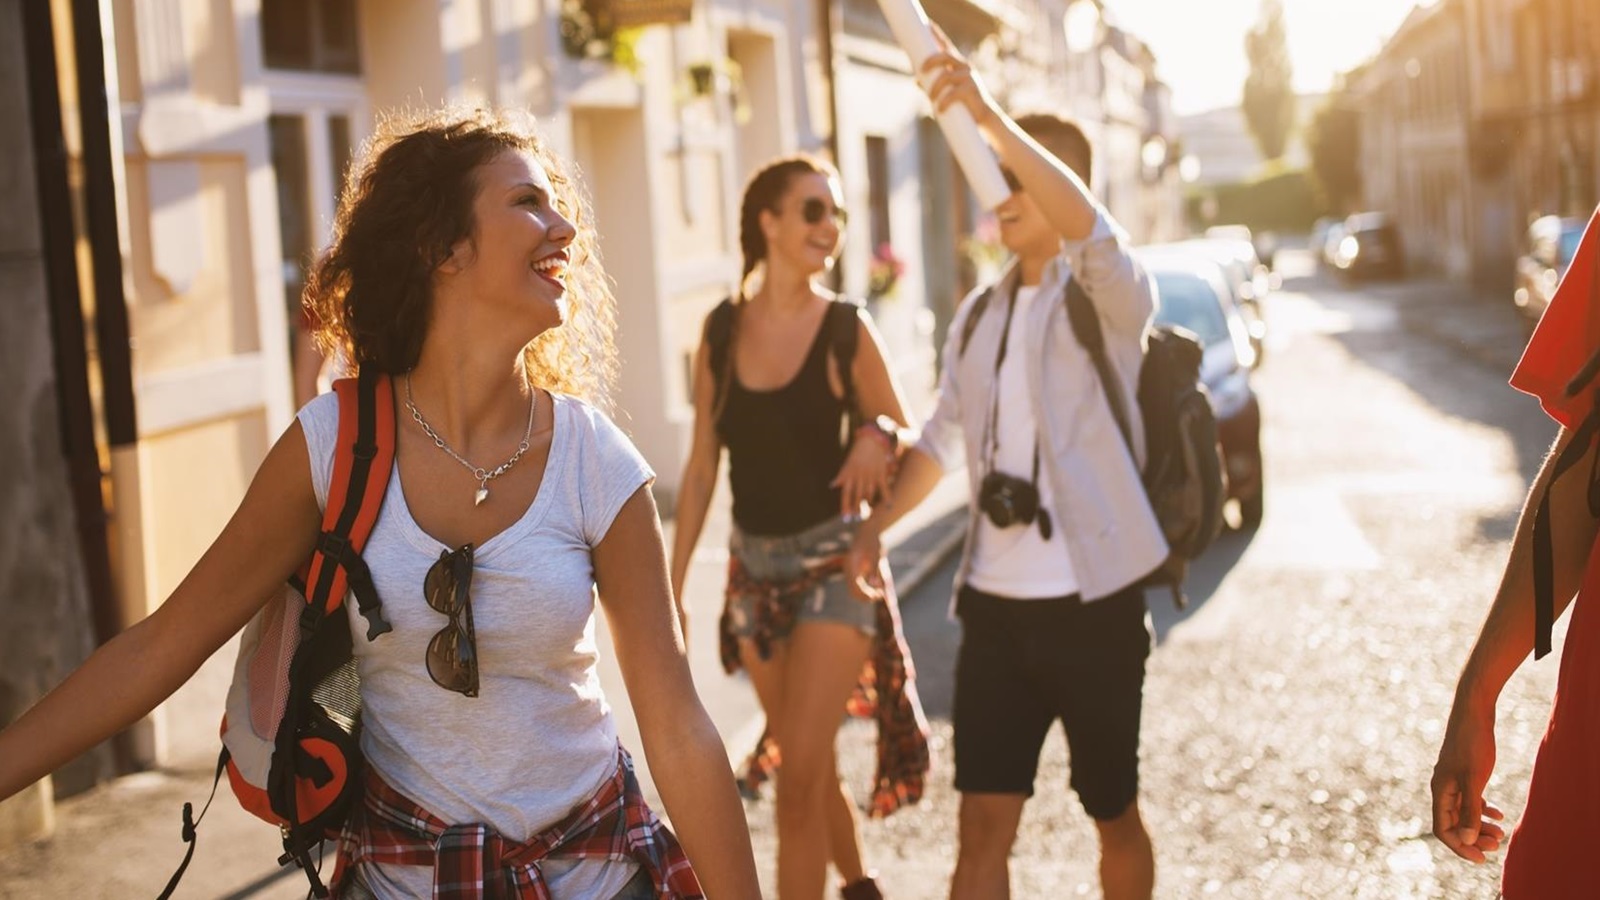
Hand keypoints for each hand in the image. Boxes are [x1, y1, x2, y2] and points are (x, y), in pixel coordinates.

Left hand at [832, 433, 894, 518]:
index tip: (845, 517)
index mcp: (849, 473)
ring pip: (869, 494)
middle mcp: (860, 476)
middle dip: (856, 508)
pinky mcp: (881, 473)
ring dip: (867, 505)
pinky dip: (886, 497)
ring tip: (866, 515)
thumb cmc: (858, 452)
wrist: (872, 439)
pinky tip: (888, 506)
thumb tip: (832, 486)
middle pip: (857, 496)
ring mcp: (871, 475)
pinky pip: (883, 487)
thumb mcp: (848, 463)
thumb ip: (842, 476)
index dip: (845, 506)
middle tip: (855, 519)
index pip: (846, 493)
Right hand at [846, 526, 885, 603]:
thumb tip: (876, 585)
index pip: (855, 586)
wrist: (868, 530)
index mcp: (850, 565)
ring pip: (855, 589)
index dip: (866, 594)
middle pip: (853, 590)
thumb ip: (874, 570)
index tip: (879, 596)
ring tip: (881, 594)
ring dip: (867, 594)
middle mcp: (848, 569)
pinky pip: (859, 585)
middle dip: (866, 597)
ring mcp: (851, 571)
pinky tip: (878, 589)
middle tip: (880, 597)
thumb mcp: (876, 554)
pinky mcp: (856, 571)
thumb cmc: (872, 541)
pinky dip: (867, 589)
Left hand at [919, 24, 1000, 130]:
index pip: (946, 46)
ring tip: (931, 100)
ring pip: (946, 76)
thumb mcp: (946, 91)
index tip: (928, 24)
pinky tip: (939, 110)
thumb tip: (917, 80)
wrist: (982, 116)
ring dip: (935, 89)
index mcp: (957, 64)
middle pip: (945, 56)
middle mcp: (964, 66)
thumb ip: (932, 84)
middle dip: (931, 61)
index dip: (937, 35)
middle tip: (920, 70)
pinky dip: (943, 102)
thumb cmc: (962, 102)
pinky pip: (953, 93)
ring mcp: (968, 77)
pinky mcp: (971, 89)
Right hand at [1430, 700, 1506, 862]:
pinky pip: (1470, 800)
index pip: (1443, 829)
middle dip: (1474, 838)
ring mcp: (1453, 781)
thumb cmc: (1472, 744)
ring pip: (1464, 812)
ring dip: (1480, 826)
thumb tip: (1466, 839)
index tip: (1481, 858)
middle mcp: (1443, 788)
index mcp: (1440, 791)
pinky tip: (1499, 813)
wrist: (1474, 713)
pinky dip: (1483, 810)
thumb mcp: (1474, 780)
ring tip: (1502, 832)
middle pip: (1453, 823)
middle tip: (1497, 846)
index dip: (1460, 846)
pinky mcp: (1463, 773)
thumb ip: (1470, 810)